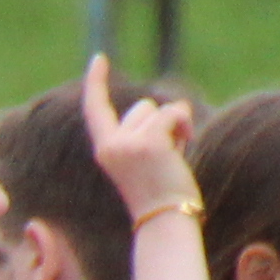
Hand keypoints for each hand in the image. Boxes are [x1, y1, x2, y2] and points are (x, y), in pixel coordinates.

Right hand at [84, 57, 200, 219]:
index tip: (99, 58)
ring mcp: (129, 143)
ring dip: (175, 127)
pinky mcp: (150, 142)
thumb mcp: (145, 161)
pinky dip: (185, 126)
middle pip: (142, 108)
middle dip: (161, 124)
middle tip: (165, 158)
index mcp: (105, 151)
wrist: (165, 221)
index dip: (96, 82)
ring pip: (160, 111)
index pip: (95, 110)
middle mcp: (111, 145)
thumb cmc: (161, 197)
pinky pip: (174, 114)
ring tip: (175, 157)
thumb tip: (170, 106)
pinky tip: (184, 147)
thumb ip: (146, 135)